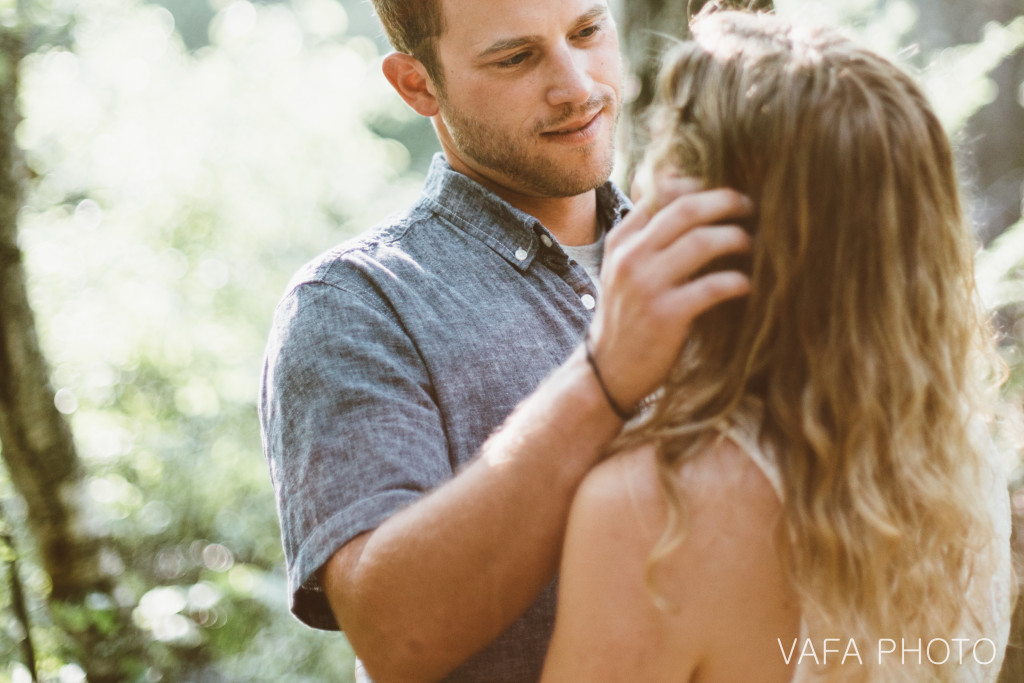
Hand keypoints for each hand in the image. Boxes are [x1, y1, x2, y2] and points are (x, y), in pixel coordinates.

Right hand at [588, 174, 752, 411]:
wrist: (608, 372)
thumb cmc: (627, 317)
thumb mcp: (623, 270)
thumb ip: (645, 235)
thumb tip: (676, 188)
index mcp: (620, 241)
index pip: (660, 192)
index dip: (698, 184)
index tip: (723, 191)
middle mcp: (630, 258)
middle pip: (685, 208)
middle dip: (725, 201)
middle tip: (749, 206)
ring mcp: (646, 286)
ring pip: (702, 242)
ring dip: (736, 238)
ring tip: (751, 244)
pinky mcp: (665, 316)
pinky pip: (713, 286)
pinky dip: (737, 281)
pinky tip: (747, 285)